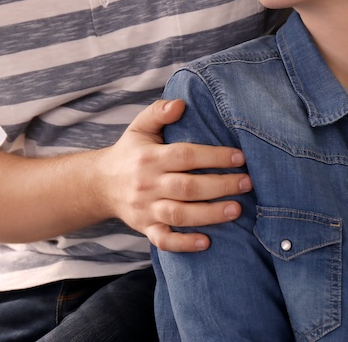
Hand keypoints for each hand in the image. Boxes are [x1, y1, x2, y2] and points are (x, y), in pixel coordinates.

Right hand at [97, 99, 251, 252]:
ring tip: (236, 210)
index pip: (185, 156)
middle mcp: (148, 184)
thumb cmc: (129, 153)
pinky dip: (183, 244)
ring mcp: (146, 209)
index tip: (240, 157)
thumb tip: (180, 103)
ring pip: (180, 215)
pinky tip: (206, 242)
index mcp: (150, 158)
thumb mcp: (139, 128)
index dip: (213, 156)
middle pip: (187, 188)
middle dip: (220, 186)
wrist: (100, 184)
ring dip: (210, 215)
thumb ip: (158, 112)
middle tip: (247, 183)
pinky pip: (163, 240)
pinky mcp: (145, 229)